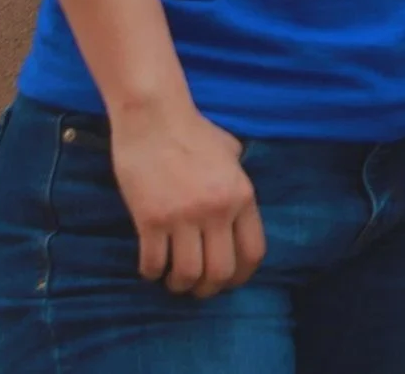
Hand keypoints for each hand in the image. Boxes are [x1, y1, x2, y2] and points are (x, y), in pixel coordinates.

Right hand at [107, 100, 263, 298]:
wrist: (154, 117)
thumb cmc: (192, 131)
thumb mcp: (231, 153)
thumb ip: (237, 181)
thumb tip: (237, 205)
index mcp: (242, 195)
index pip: (253, 252)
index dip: (242, 276)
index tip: (229, 282)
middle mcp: (217, 210)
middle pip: (221, 272)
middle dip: (209, 289)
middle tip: (198, 289)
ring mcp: (184, 216)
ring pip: (188, 274)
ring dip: (180, 285)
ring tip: (174, 280)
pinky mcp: (151, 219)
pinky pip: (154, 262)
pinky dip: (152, 272)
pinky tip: (151, 268)